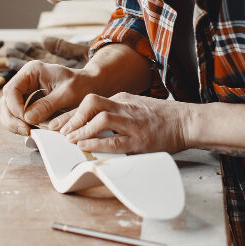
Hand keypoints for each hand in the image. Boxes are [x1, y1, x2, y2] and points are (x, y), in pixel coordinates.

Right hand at [0, 60, 93, 135]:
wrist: (89, 87)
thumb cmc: (81, 86)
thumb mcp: (68, 94)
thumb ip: (47, 105)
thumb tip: (28, 117)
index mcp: (31, 71)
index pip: (11, 90)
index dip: (15, 107)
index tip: (27, 120)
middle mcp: (24, 81)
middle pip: (5, 102)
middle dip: (12, 119)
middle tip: (26, 131)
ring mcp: (24, 93)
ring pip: (6, 110)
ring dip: (13, 124)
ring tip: (28, 132)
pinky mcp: (27, 104)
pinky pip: (15, 116)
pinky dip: (19, 125)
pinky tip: (30, 130)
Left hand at [49, 93, 193, 154]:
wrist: (188, 121)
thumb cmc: (163, 117)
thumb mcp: (136, 107)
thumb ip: (118, 112)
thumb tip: (94, 125)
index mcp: (122, 98)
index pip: (89, 102)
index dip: (70, 113)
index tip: (56, 123)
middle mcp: (124, 106)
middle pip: (90, 102)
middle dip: (71, 117)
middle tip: (59, 131)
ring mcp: (132, 123)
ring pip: (99, 118)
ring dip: (81, 129)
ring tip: (69, 139)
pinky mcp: (139, 139)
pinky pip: (113, 140)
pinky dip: (95, 142)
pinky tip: (84, 146)